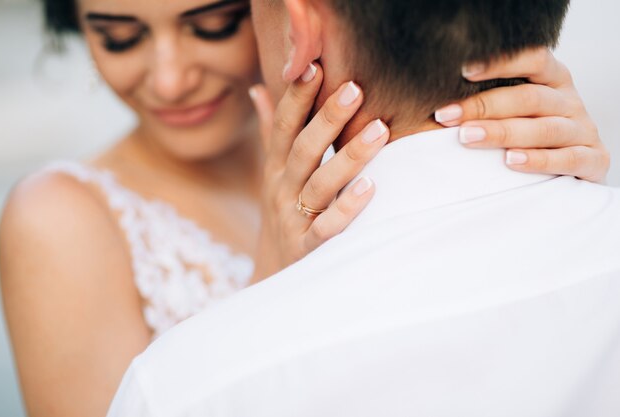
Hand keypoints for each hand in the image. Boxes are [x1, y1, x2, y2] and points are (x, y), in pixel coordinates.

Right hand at [249, 63, 389, 281]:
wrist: (274, 272)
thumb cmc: (285, 212)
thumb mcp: (274, 173)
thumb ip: (271, 132)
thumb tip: (258, 89)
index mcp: (276, 168)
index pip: (284, 127)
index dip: (297, 97)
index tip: (315, 66)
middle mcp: (281, 190)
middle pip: (303, 150)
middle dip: (327, 119)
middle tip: (356, 89)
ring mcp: (293, 219)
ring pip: (320, 185)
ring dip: (348, 157)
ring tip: (379, 130)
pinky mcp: (307, 248)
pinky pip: (327, 228)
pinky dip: (348, 209)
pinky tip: (371, 187)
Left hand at [434, 47, 609, 182]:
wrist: (572, 169)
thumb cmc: (527, 135)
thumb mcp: (513, 111)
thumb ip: (488, 102)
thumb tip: (438, 104)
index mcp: (552, 80)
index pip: (533, 59)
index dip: (501, 63)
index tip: (462, 71)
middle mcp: (569, 101)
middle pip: (529, 98)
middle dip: (483, 106)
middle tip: (446, 116)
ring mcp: (583, 130)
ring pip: (543, 128)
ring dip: (502, 132)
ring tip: (467, 137)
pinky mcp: (593, 159)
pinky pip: (567, 158)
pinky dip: (538, 160)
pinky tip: (510, 161)